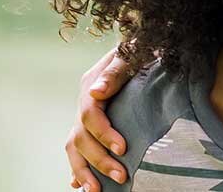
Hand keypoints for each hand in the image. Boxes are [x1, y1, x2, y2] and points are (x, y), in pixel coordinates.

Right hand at [66, 47, 135, 188]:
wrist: (147, 44)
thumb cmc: (144, 47)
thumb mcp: (133, 53)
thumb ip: (115, 71)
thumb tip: (96, 92)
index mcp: (92, 85)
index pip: (89, 114)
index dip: (104, 133)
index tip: (123, 149)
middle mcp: (85, 102)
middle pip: (81, 136)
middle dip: (98, 160)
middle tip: (122, 176)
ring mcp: (87, 115)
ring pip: (75, 146)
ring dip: (84, 170)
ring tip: (96, 191)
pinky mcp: (94, 125)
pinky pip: (79, 148)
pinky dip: (78, 167)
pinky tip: (79, 184)